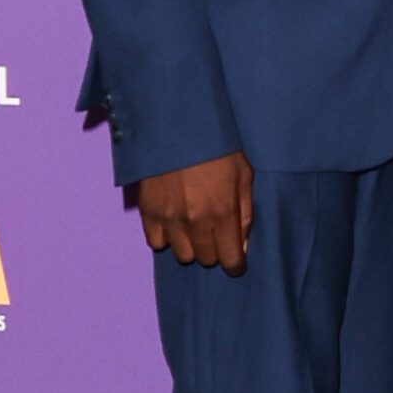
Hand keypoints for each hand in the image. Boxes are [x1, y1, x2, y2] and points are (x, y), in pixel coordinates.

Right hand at [136, 152, 254, 272]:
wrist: (178, 128)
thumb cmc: (218, 149)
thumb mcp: (244, 177)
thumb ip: (245, 213)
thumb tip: (242, 245)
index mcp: (223, 214)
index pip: (230, 259)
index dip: (235, 265)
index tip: (236, 262)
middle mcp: (195, 222)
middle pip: (206, 259)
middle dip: (215, 251)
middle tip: (216, 234)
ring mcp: (169, 219)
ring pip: (182, 254)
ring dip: (191, 246)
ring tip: (194, 227)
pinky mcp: (148, 212)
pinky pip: (156, 243)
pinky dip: (166, 238)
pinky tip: (174, 223)